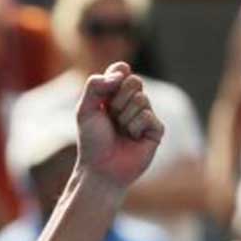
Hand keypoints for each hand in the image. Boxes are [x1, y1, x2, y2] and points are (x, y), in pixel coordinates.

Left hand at [75, 63, 163, 191]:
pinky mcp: (156, 130)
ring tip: (120, 132)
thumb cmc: (92, 142)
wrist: (101, 170)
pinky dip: (135, 127)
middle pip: (134, 81)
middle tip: (111, 119)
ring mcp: (145, 115)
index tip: (105, 95)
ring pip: (141, 99)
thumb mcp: (84, 110)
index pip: (122, 70)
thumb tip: (122, 72)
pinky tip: (132, 139)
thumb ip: (94, 85)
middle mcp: (132, 102)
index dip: (115, 78)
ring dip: (124, 118)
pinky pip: (148, 116)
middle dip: (117, 101)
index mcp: (115, 94)